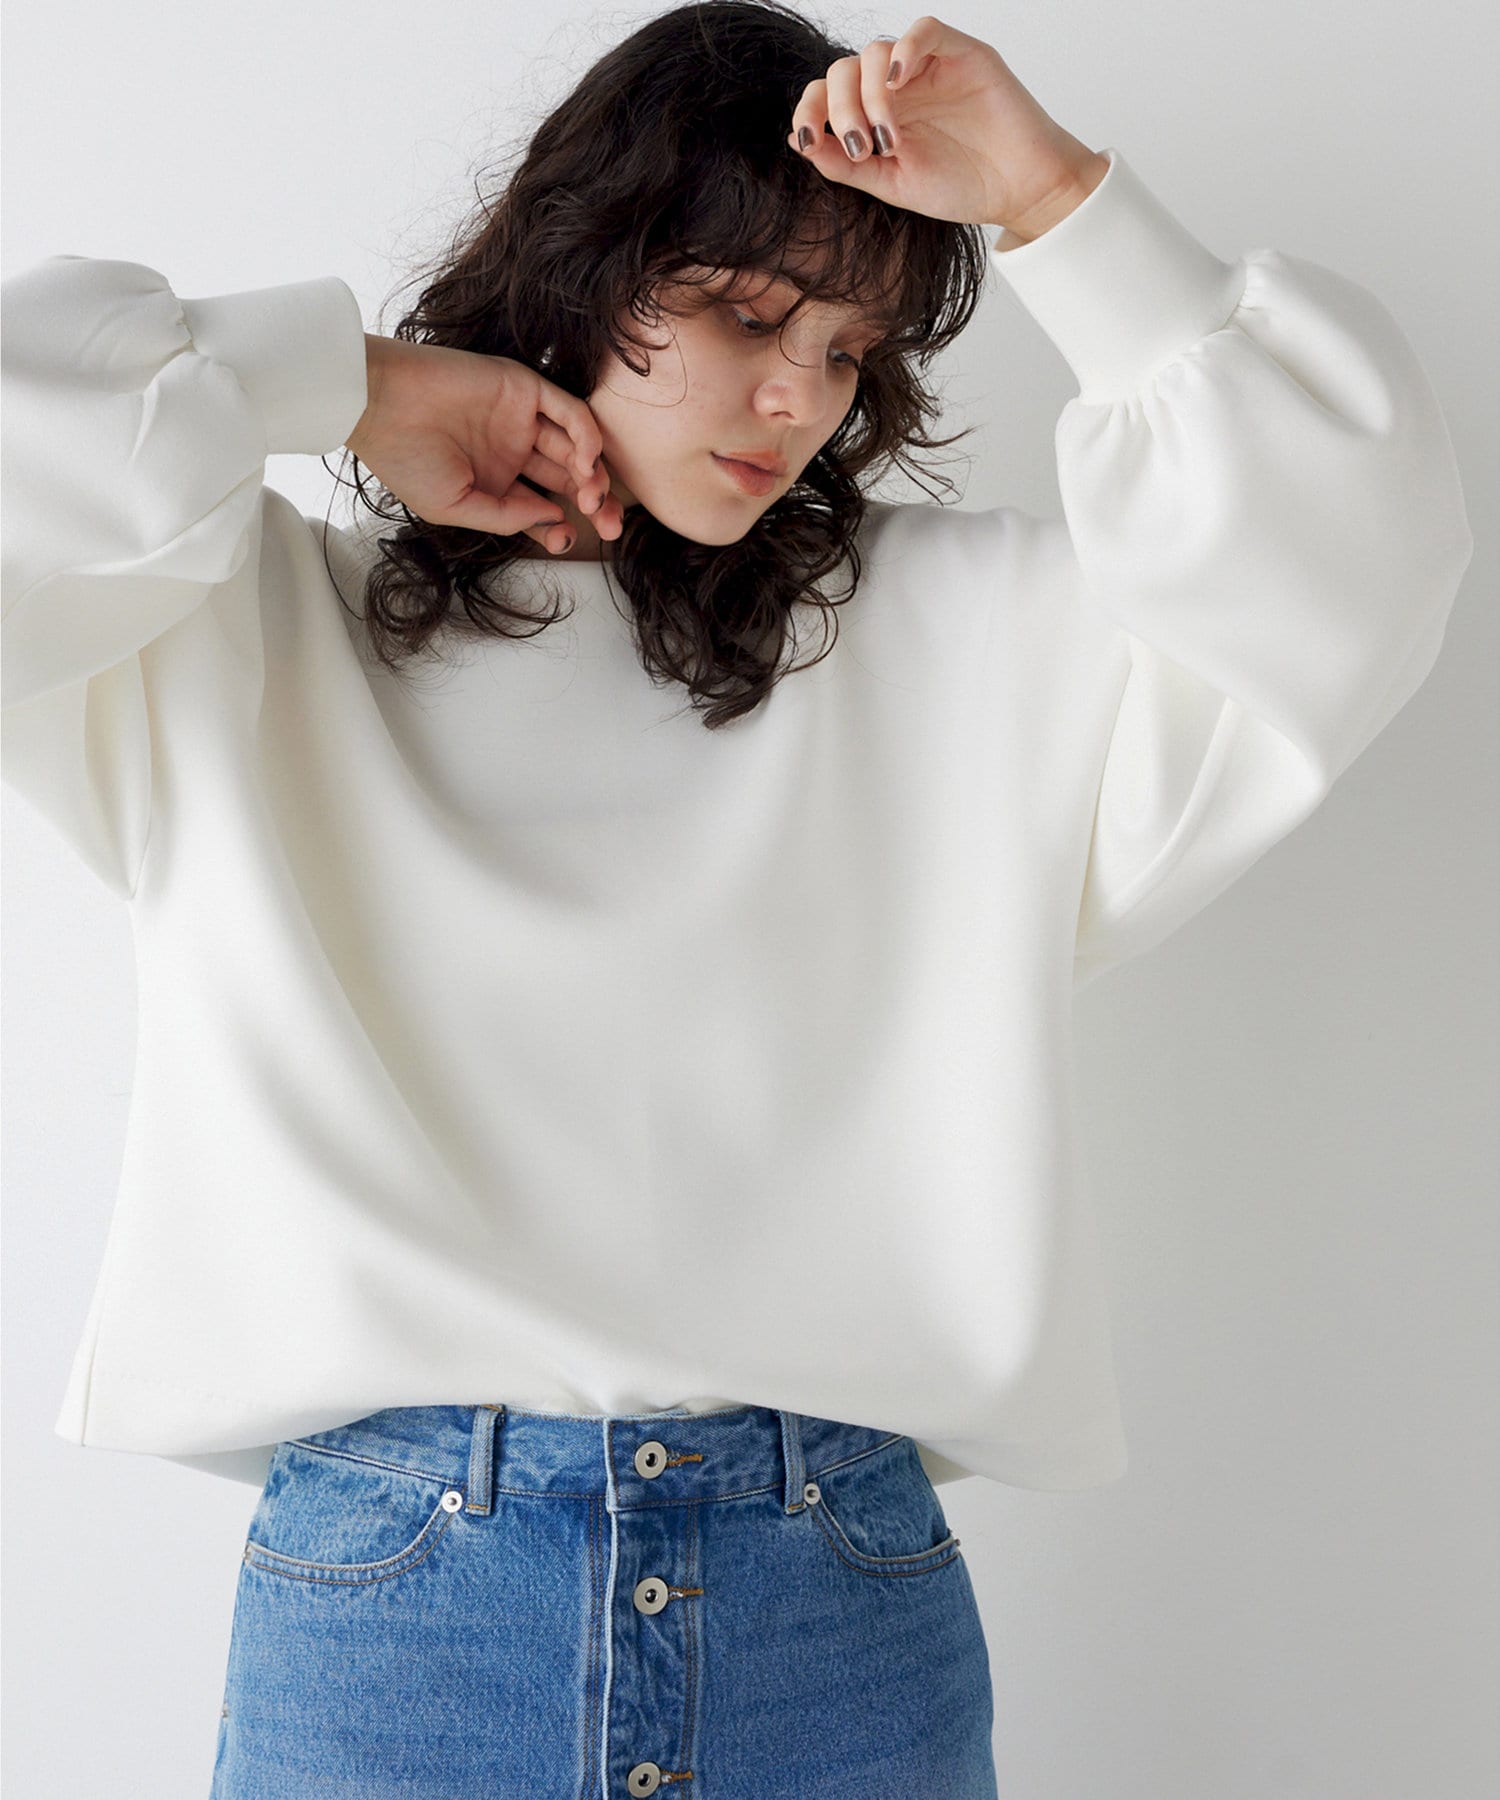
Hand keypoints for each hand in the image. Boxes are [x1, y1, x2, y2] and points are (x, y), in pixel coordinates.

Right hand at [345, 335, 624, 554]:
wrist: (376, 405)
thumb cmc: (403, 458)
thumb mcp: (455, 506)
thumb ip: (506, 516)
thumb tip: (553, 518)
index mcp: (495, 480)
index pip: (543, 506)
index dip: (560, 525)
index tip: (564, 540)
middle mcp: (512, 450)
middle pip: (568, 478)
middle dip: (593, 502)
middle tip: (606, 523)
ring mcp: (519, 419)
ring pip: (574, 445)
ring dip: (592, 472)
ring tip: (592, 495)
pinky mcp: (522, 388)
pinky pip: (567, 409)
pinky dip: (585, 433)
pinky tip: (586, 458)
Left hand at [787, 15, 1104, 237]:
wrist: (1019, 191)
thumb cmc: (962, 187)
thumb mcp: (893, 184)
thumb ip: (847, 166)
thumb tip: (799, 143)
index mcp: (876, 114)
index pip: (827, 93)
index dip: (808, 110)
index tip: (805, 140)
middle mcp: (897, 87)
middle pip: (844, 70)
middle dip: (839, 109)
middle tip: (862, 148)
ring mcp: (928, 67)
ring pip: (876, 52)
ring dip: (868, 94)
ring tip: (886, 138)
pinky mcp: (962, 54)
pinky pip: (924, 31)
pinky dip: (904, 50)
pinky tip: (897, 83)